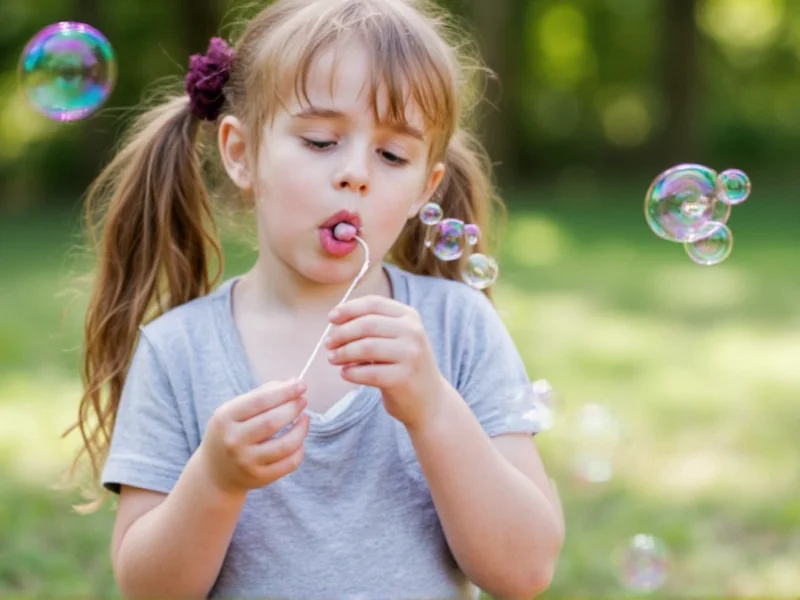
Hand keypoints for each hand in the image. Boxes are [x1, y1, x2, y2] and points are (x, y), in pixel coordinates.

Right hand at [200, 379, 309, 494]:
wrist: (215, 473)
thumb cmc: (230, 433)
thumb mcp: (234, 410)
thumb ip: (262, 394)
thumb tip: (293, 382)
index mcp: (224, 418)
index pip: (260, 401)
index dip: (284, 391)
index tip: (301, 384)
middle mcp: (233, 441)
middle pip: (272, 421)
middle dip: (293, 408)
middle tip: (303, 400)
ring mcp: (246, 462)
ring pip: (285, 444)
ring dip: (301, 429)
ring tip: (305, 419)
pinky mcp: (260, 478)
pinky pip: (289, 463)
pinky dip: (300, 449)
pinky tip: (299, 440)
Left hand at [324, 295, 445, 427]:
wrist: (430, 400)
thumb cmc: (404, 366)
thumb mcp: (397, 337)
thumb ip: (373, 325)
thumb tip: (336, 321)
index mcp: (410, 316)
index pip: (374, 304)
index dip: (348, 309)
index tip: (331, 318)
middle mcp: (413, 332)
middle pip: (367, 325)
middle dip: (341, 333)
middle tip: (328, 344)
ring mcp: (410, 355)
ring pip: (366, 347)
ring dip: (343, 353)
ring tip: (332, 358)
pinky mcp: (403, 378)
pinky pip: (367, 372)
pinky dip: (350, 372)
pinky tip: (345, 373)